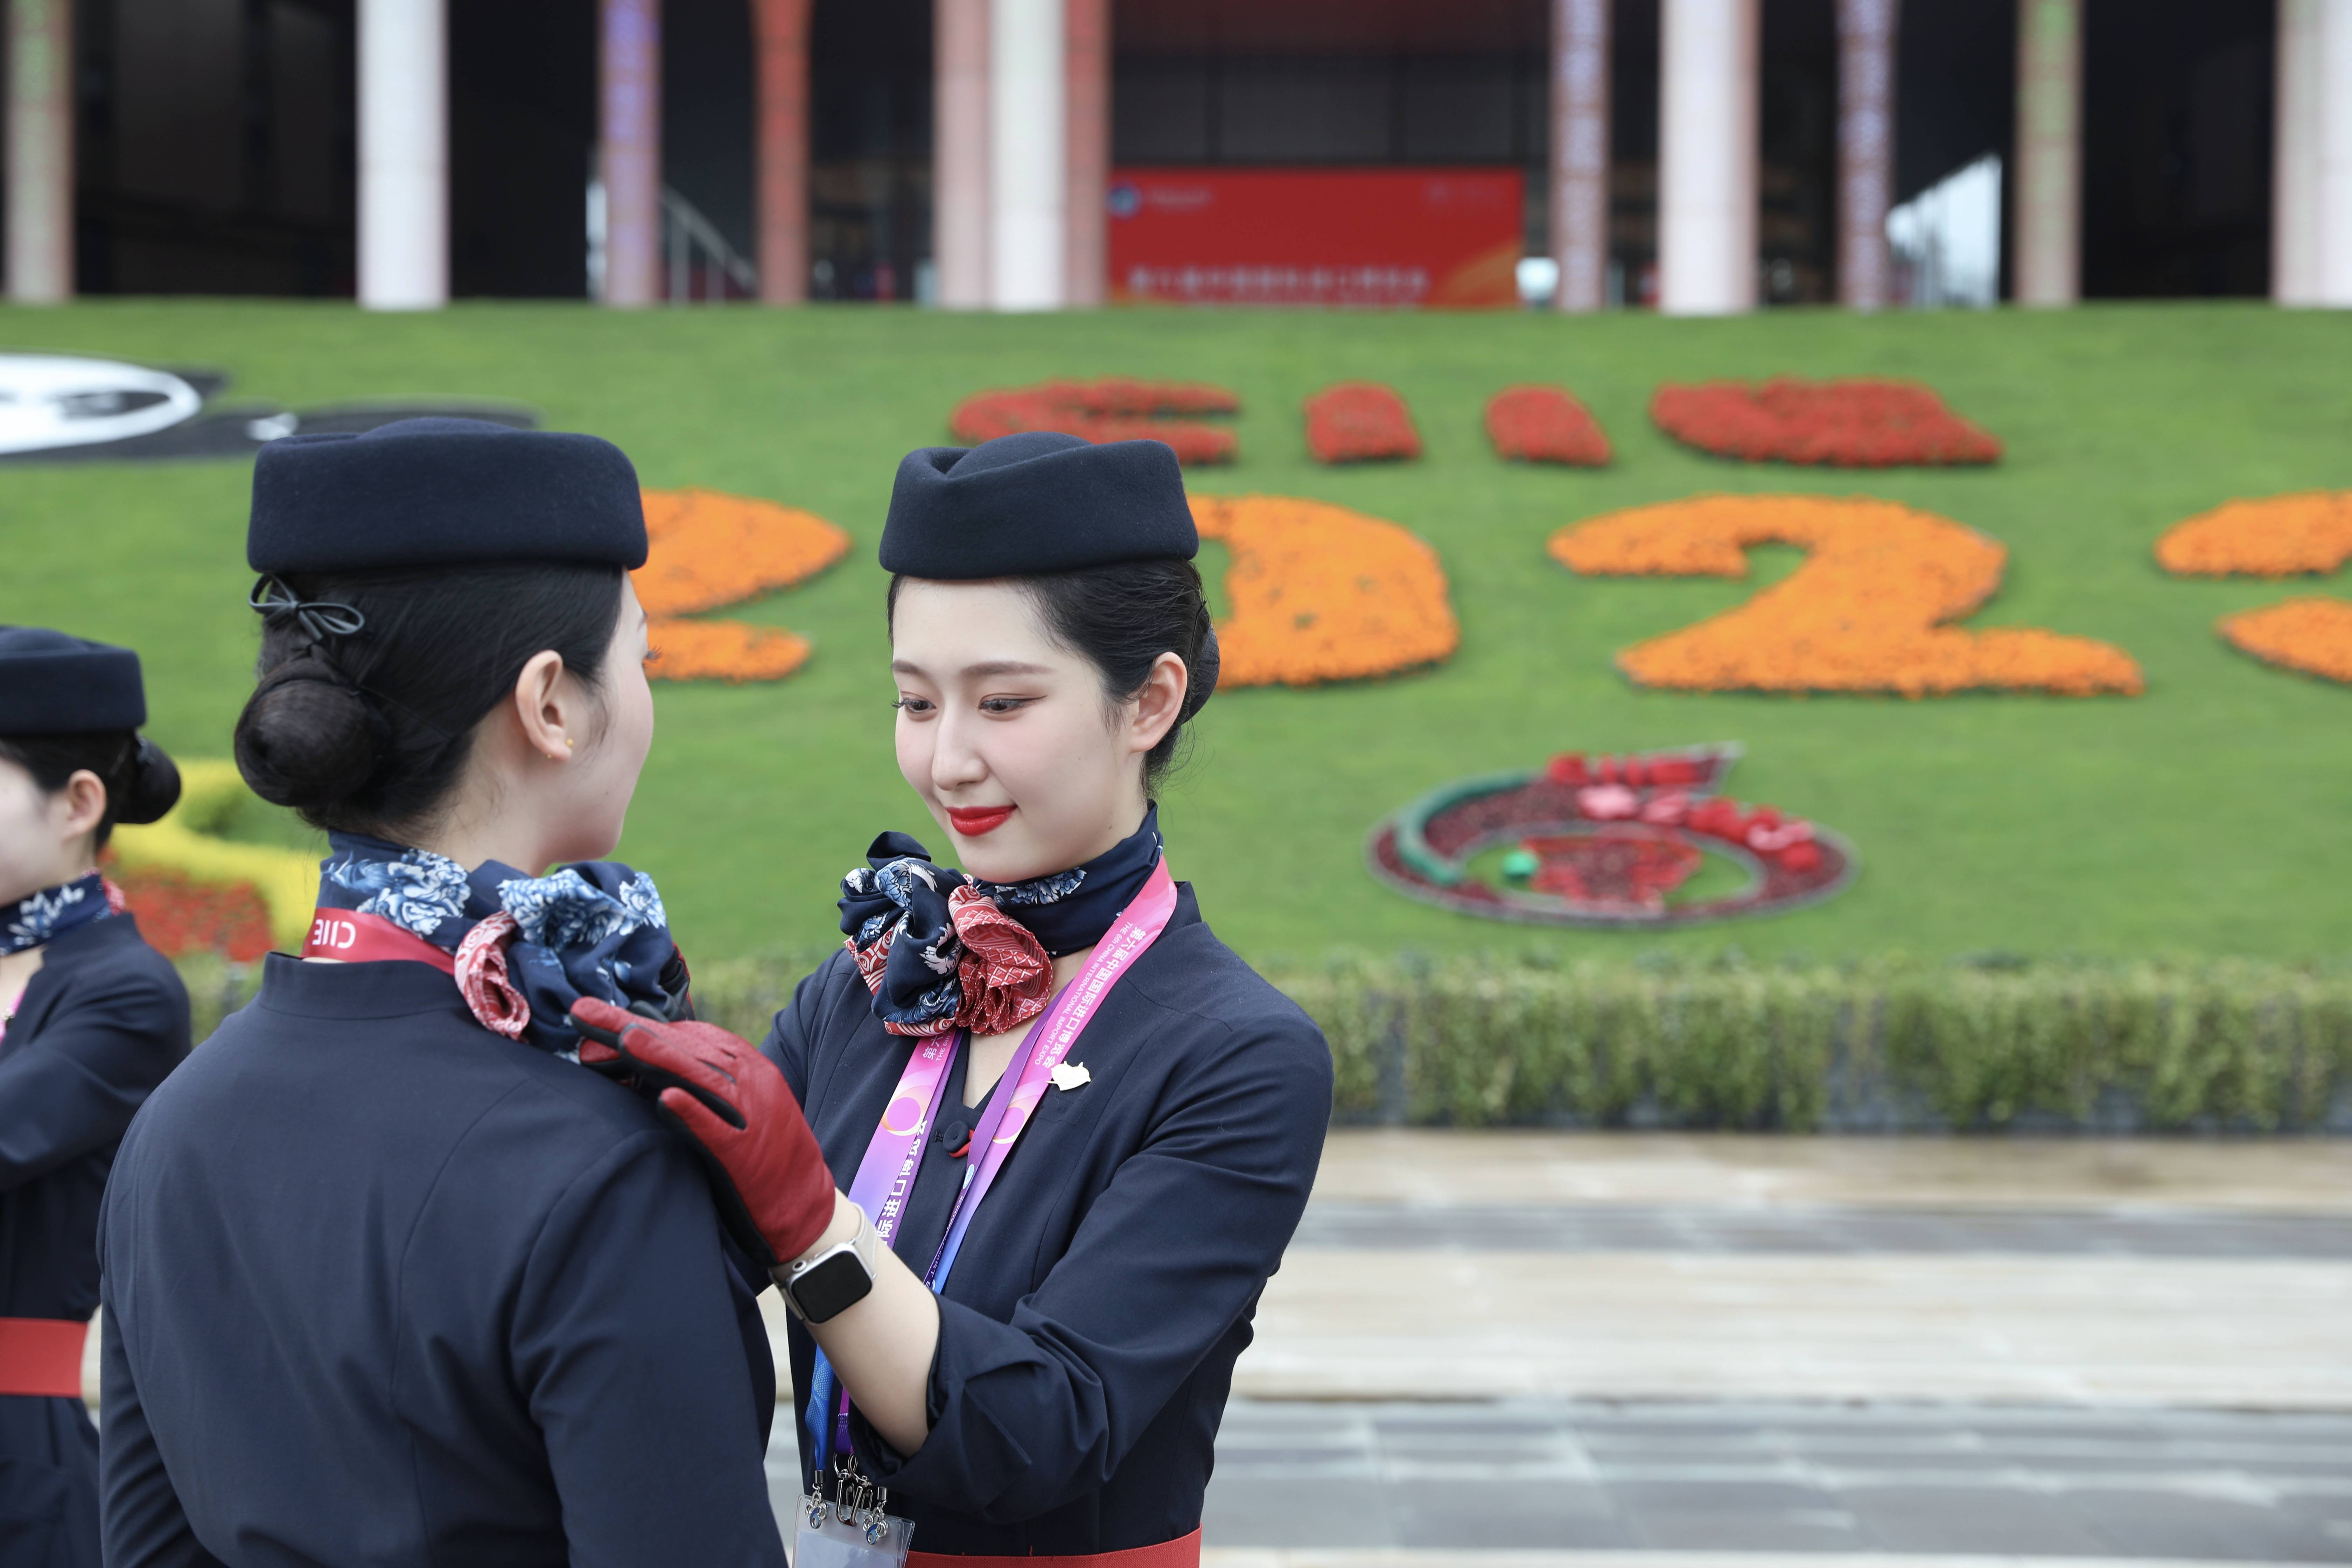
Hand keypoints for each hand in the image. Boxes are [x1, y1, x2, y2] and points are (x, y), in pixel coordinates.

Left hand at [568, 999, 836, 1267]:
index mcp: (746, 1067)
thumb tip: (641, 1070)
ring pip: (704, 1077)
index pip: (686, 1035)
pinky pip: (720, 1130)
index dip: (637, 1024)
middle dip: (631, 1027)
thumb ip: (698, 1085)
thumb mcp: (735, 1109)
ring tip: (623, 1039)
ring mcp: (753, 1116)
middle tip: (581, 1011)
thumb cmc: (762, 1157)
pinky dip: (694, 1113)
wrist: (806, 1208)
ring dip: (661, 1056)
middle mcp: (751, 1081)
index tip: (588, 1017)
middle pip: (686, 1046)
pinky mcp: (749, 1155)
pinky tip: (666, 1100)